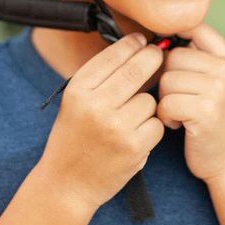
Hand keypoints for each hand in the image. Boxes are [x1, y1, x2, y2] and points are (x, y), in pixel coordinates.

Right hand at [38, 33, 164, 210]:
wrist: (66, 184)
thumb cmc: (75, 135)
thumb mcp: (76, 100)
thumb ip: (101, 76)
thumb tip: (136, 46)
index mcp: (78, 90)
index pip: (113, 55)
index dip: (132, 44)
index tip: (142, 40)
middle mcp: (95, 106)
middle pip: (137, 69)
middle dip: (152, 57)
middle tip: (159, 53)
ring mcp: (116, 127)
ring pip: (150, 99)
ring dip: (147, 104)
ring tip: (131, 116)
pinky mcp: (134, 147)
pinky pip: (156, 123)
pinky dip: (151, 127)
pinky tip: (137, 134)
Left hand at [155, 23, 224, 181]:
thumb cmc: (214, 117)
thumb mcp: (217, 80)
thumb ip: (197, 55)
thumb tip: (159, 35)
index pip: (194, 27)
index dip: (174, 38)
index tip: (170, 59)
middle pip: (172, 55)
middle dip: (168, 78)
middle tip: (181, 98)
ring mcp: (218, 89)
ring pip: (166, 79)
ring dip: (166, 99)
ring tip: (181, 113)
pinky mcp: (205, 111)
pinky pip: (166, 102)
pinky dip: (165, 116)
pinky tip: (178, 125)